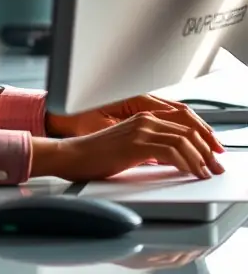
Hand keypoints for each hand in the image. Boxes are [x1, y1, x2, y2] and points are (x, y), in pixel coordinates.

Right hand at [46, 93, 223, 155]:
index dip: (202, 136)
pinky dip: (187, 162)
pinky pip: (171, 151)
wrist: (72, 155)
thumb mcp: (128, 147)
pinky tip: (191, 172)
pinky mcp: (136, 143)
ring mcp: (140, 129)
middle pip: (187, 127)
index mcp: (142, 116)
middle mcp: (143, 118)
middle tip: (215, 165)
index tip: (212, 153)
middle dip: (206, 148)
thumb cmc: (95, 154)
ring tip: (206, 172)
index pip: (182, 121)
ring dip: (200, 157)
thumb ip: (149, 147)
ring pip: (183, 139)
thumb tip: (172, 159)